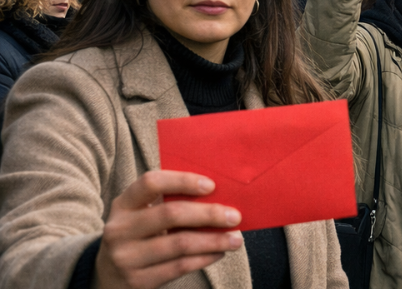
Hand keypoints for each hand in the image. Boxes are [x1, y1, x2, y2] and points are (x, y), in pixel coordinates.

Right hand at [94, 170, 243, 288]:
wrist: (106, 277)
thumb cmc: (137, 236)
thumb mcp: (140, 215)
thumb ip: (168, 202)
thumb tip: (220, 196)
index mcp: (123, 205)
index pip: (151, 183)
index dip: (182, 180)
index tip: (212, 185)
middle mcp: (120, 229)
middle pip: (171, 214)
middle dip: (209, 214)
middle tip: (235, 216)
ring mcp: (126, 257)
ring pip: (180, 244)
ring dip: (214, 240)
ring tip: (236, 239)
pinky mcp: (137, 280)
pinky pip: (180, 266)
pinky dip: (205, 258)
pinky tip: (219, 253)